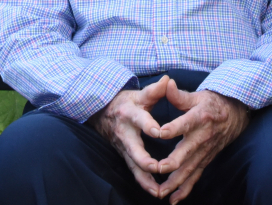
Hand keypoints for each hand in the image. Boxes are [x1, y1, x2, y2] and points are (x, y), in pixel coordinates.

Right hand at [88, 75, 169, 196]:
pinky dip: (144, 182)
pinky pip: (133, 172)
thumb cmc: (127, 102)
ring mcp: (124, 147)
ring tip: (158, 190)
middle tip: (157, 167)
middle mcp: (125, 132)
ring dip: (145, 179)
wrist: (103, 112)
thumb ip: (155, 90)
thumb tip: (168, 80)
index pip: (140, 120)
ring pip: (133, 165)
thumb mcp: (139, 94)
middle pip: (133, 149)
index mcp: (130, 114)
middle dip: (144, 160)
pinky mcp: (124, 156)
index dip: (149, 125)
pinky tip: (155, 192)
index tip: (159, 132)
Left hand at [156, 80, 249, 203]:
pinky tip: (173, 199)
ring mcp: (205, 151)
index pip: (185, 123)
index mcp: (199, 118)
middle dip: (172, 162)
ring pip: (189, 169)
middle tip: (158, 168)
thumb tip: (166, 83)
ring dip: (175, 181)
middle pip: (187, 151)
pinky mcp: (206, 159)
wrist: (235, 115)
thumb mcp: (198, 95)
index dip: (172, 128)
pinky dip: (185, 189)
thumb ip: (179, 94)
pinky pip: (195, 176)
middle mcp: (202, 137)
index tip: (159, 132)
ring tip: (160, 192)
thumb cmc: (212, 103)